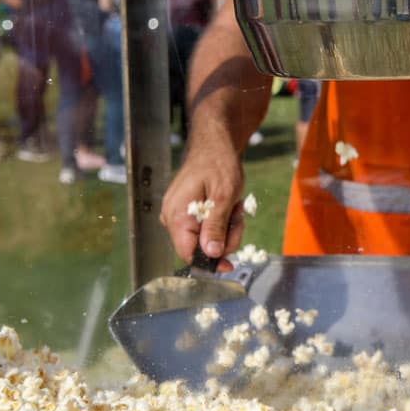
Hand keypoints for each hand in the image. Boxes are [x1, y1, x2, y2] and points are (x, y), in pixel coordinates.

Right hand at [160, 141, 244, 271]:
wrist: (215, 146)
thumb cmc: (218, 165)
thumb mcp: (223, 198)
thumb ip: (216, 227)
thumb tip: (211, 254)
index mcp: (177, 216)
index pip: (188, 253)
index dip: (209, 262)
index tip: (229, 264)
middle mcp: (172, 218)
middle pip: (199, 248)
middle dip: (224, 237)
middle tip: (237, 216)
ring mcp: (178, 215)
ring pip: (206, 239)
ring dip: (226, 228)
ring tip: (233, 207)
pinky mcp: (187, 213)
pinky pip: (205, 228)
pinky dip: (221, 221)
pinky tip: (228, 207)